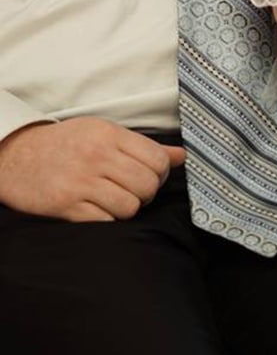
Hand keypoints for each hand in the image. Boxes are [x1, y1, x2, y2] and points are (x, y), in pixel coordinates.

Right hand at [0, 117, 185, 221]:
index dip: (161, 173)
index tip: (151, 175)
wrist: (17, 156)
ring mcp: (81, 182)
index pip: (158, 159)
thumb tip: (182, 156)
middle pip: (147, 185)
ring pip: (130, 207)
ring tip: (117, 200)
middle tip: (135, 191)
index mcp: (109, 135)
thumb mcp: (104, 132)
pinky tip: (100, 209)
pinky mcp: (67, 206)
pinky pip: (107, 221)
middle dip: (147, 193)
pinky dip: (109, 219)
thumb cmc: (66, 144)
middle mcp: (97, 156)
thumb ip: (143, 145)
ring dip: (129, 208)